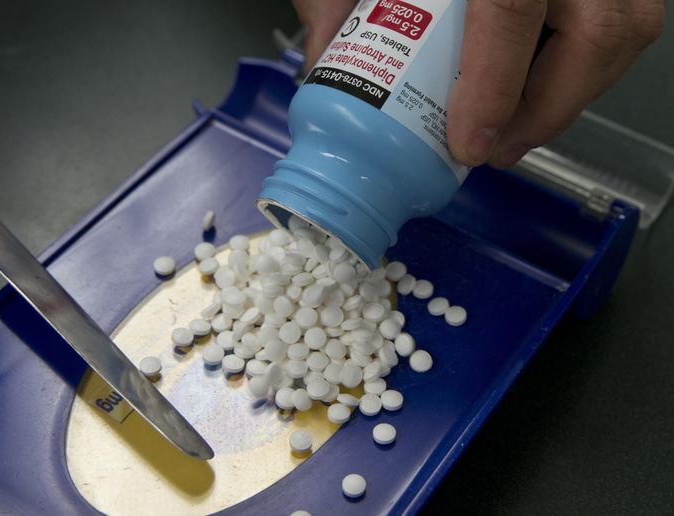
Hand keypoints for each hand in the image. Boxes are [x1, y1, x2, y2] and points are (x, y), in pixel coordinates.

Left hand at [293, 0, 663, 167]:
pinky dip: (580, 62)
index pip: (512, 7)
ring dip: (569, 93)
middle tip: (494, 147)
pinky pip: (620, 17)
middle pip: (598, 29)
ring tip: (512, 130)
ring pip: (623, 27)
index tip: (469, 139)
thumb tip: (324, 67)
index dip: (493, 84)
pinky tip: (535, 85)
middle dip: (547, 108)